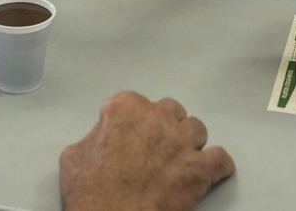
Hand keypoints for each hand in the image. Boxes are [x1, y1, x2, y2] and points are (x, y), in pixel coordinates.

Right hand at [60, 92, 233, 210]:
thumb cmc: (91, 193)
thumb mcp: (75, 156)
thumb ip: (94, 138)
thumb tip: (100, 143)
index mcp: (124, 109)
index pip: (137, 103)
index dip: (136, 122)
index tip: (132, 135)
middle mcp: (156, 119)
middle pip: (171, 111)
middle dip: (166, 126)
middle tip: (157, 147)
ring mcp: (180, 143)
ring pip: (197, 129)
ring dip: (190, 142)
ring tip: (181, 158)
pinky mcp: (198, 170)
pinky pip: (220, 159)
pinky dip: (218, 166)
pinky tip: (212, 170)